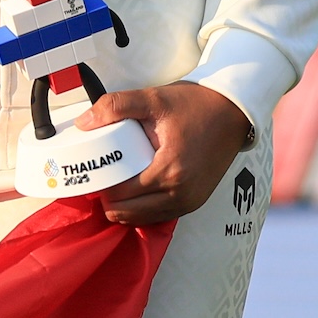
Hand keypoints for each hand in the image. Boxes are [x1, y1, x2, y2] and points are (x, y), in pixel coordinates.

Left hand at [81, 82, 253, 226]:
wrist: (234, 111)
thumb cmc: (195, 105)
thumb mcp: (152, 99)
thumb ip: (115, 106)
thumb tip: (83, 122)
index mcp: (169, 171)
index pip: (121, 195)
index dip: (100, 187)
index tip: (89, 173)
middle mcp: (181, 194)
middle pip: (128, 213)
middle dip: (108, 201)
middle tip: (97, 180)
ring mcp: (190, 201)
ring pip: (143, 219)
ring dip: (124, 209)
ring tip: (111, 187)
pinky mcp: (195, 202)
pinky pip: (160, 215)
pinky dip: (142, 210)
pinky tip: (131, 194)